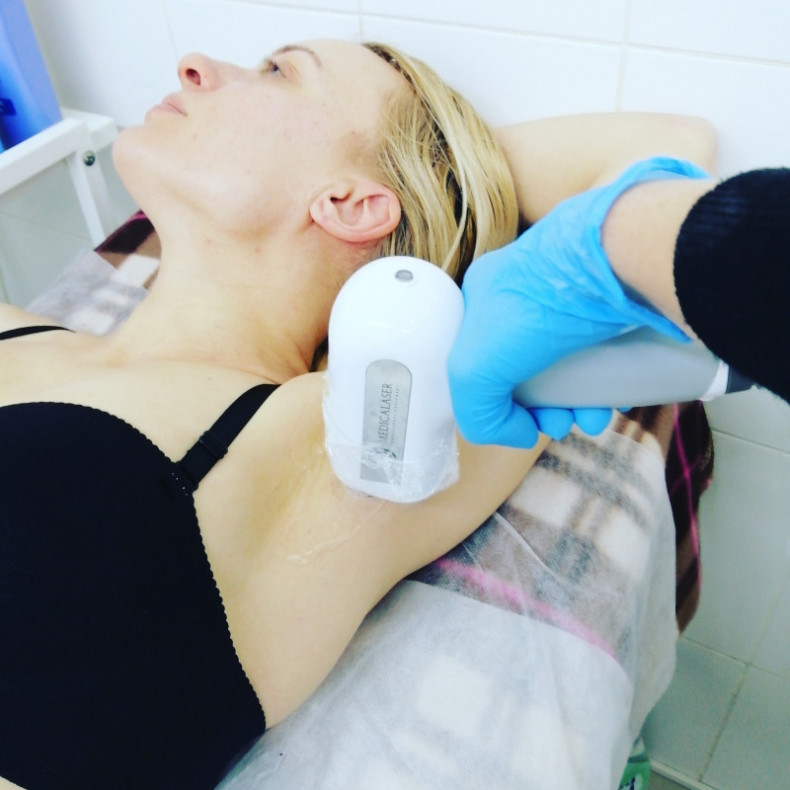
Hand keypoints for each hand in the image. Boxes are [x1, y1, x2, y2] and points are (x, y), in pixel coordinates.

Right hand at [448, 156, 708, 447]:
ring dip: (574, 406)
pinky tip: (612, 404)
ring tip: (591, 421)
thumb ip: (478, 414)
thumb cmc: (534, 305)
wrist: (615, 259)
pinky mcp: (610, 306)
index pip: (478, 361)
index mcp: (482, 297)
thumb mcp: (473, 369)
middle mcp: (523, 295)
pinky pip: (602, 356)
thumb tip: (521, 434)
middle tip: (557, 424)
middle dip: (539, 409)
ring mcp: (569, 299)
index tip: (519, 420)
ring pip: (567, 367)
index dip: (494, 399)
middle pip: (525, 370)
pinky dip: (604, 386)